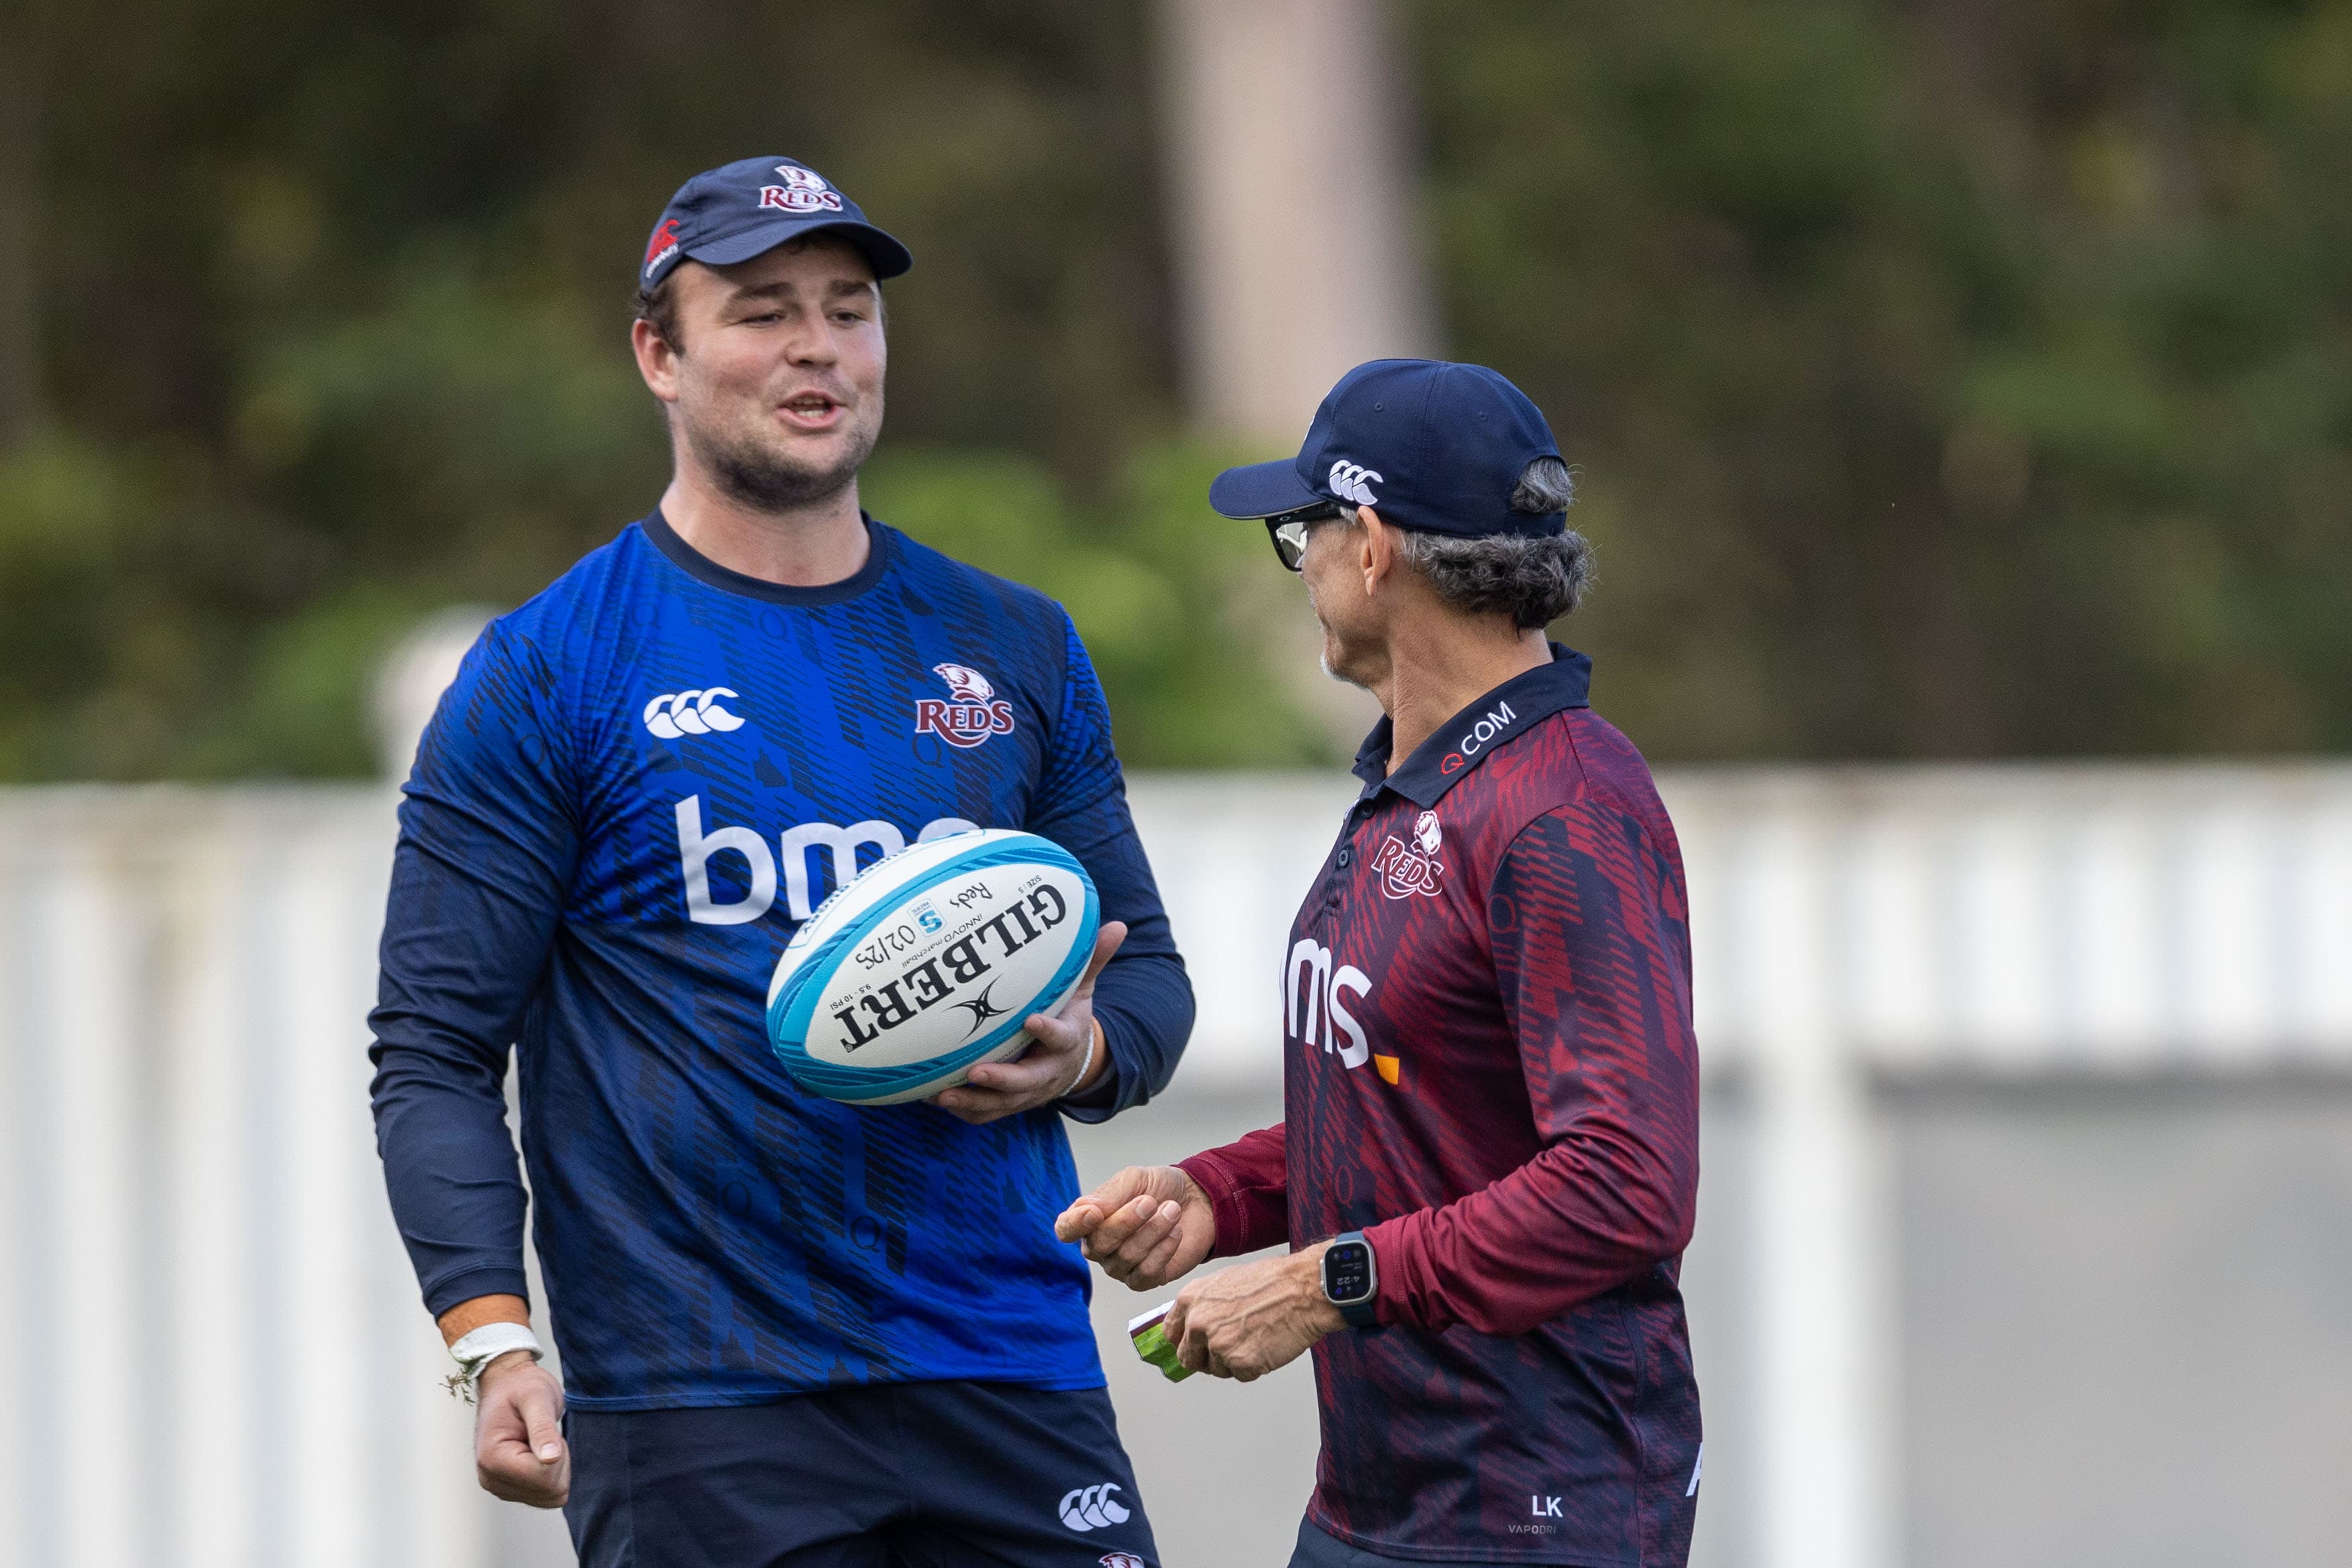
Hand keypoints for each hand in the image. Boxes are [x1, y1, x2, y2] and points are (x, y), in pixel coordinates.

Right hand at [474, 1352, 568, 1506]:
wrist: (507, 1385)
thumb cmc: (521, 1387)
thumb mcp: (537, 1397)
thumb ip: (543, 1428)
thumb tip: (551, 1459)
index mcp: (492, 1458)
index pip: (543, 1477)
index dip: (557, 1452)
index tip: (544, 1429)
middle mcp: (490, 1478)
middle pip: (549, 1490)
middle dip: (558, 1461)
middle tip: (544, 1433)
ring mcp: (499, 1487)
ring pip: (550, 1496)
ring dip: (555, 1467)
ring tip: (539, 1440)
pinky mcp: (510, 1489)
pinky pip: (546, 1496)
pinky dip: (552, 1474)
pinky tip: (539, 1452)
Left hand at [928, 921, 1125, 1124]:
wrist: (1073, 1062)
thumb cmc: (1069, 1017)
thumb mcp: (1083, 990)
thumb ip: (1092, 960)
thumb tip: (1117, 926)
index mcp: (1067, 1042)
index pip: (1061, 1038)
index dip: (1048, 1032)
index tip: (1030, 1020)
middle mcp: (1047, 1073)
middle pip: (1027, 1083)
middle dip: (1002, 1080)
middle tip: (976, 1072)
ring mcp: (1026, 1093)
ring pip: (1001, 1104)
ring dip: (972, 1101)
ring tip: (943, 1095)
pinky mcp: (1008, 1103)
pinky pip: (984, 1113)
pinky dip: (962, 1109)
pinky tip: (931, 1096)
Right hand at [1054, 1164, 1216, 1289]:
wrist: (1198, 1199)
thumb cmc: (1160, 1188)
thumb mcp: (1134, 1179)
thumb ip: (1109, 1194)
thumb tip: (1087, 1210)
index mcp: (1089, 1218)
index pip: (1066, 1229)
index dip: (1074, 1225)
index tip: (1094, 1212)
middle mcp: (1100, 1246)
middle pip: (1099, 1245)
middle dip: (1126, 1222)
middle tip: (1150, 1201)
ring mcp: (1121, 1266)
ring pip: (1125, 1258)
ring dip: (1153, 1231)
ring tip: (1171, 1210)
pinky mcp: (1145, 1279)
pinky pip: (1145, 1273)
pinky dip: (1164, 1249)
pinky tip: (1175, 1232)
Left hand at [1165, 1243, 1343, 1381]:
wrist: (1303, 1289)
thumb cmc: (1271, 1281)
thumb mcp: (1224, 1282)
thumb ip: (1203, 1305)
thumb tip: (1192, 1326)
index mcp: (1191, 1300)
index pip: (1171, 1333)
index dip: (1184, 1342)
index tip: (1192, 1346)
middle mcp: (1198, 1323)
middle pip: (1189, 1358)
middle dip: (1206, 1358)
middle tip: (1229, 1349)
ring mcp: (1218, 1345)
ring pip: (1217, 1369)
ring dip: (1233, 1362)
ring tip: (1255, 1338)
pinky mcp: (1240, 1363)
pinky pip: (1241, 1375)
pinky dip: (1254, 1367)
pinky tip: (1266, 1345)